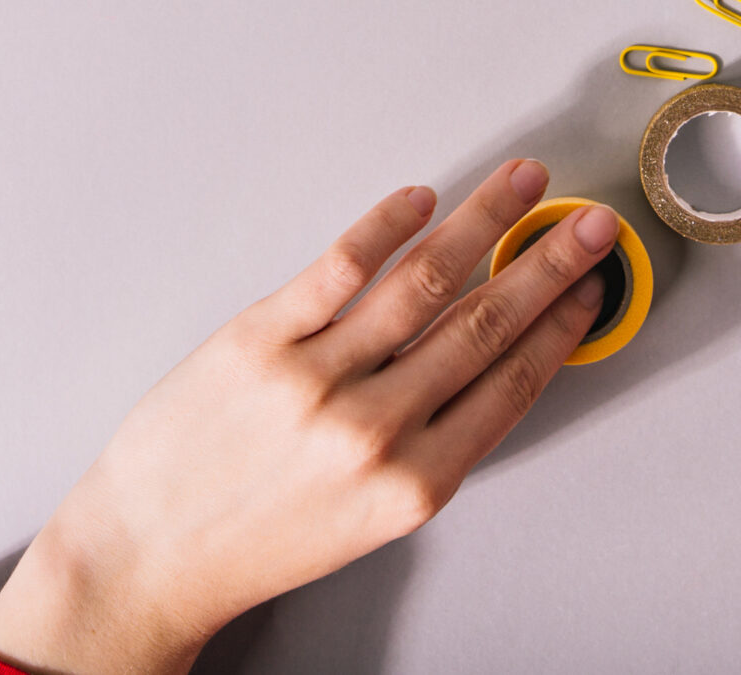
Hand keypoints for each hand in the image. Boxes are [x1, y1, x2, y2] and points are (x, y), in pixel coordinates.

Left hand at [0, 160, 614, 674]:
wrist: (150, 555)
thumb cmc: (252, 540)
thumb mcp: (369, 518)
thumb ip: (429, 446)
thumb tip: (484, 363)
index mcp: (412, 484)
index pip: (511, 384)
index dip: (560, 327)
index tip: (589, 290)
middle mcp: (373, 431)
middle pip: (484, 323)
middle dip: (547, 265)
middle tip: (588, 227)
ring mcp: (315, 380)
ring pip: (425, 280)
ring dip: (486, 220)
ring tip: (521, 185)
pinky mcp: (258, 340)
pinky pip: (340, 266)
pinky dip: (387, 224)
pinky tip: (420, 200)